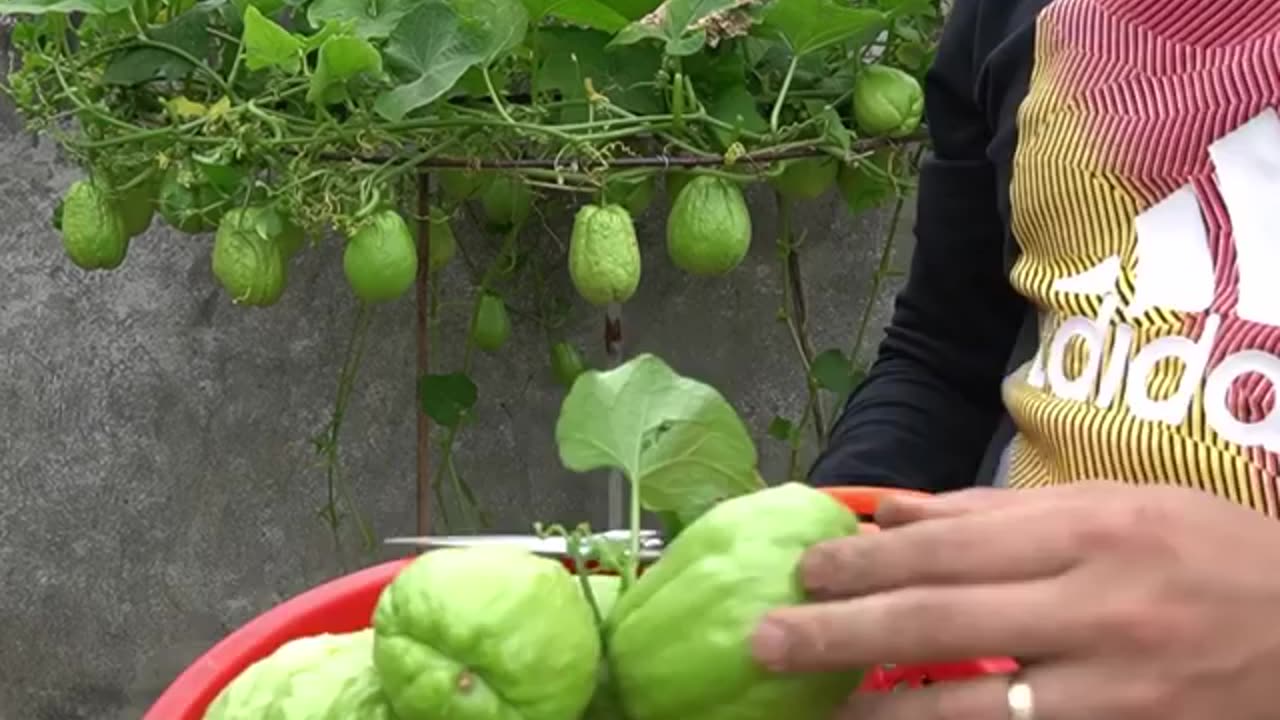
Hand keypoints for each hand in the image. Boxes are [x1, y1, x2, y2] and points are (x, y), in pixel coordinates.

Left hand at [750, 481, 1279, 719]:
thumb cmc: (1217, 557)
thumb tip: (895, 511)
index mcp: (1092, 530)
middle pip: (942, 618)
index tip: (804, 571)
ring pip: (974, 705)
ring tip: (816, 705)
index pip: (949, 546)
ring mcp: (1115, 686)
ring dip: (882, 709)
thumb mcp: (1121, 506)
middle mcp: (1098, 605)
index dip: (866, 562)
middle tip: (766, 640)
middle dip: (842, 632)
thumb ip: (1002, 512)